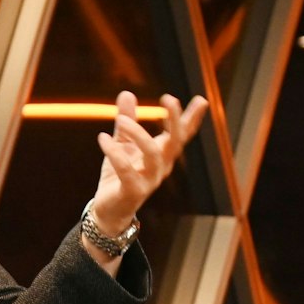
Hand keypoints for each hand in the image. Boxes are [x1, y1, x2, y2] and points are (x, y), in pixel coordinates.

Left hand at [87, 91, 207, 237]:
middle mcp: (161, 167)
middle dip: (175, 120)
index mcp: (162, 154)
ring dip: (138, 134)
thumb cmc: (118, 175)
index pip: (181, 135)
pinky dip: (115, 153)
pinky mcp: (132, 191)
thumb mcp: (122, 143)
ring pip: (153, 155)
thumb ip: (127, 119)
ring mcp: (149, 180)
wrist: (108, 210)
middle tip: (169, 98)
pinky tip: (103, 138)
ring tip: (122, 121)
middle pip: (175, 142)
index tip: (201, 100)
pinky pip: (126, 170)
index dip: (192, 119)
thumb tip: (127, 93)